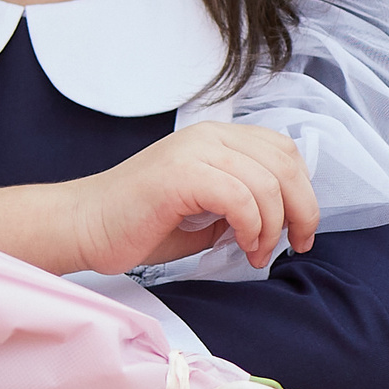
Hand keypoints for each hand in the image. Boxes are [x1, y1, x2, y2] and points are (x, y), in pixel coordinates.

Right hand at [69, 122, 319, 274]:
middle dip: (302, 210)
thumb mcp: (205, 210)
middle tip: (294, 246)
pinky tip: (240, 246)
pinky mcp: (181, 174)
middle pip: (284, 163)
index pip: (283, 150)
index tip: (299, 230)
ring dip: (272, 227)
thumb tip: (280, 219)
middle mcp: (210, 135)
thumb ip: (241, 203)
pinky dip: (251, 227)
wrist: (84, 225)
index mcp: (218, 137)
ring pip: (267, 182)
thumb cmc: (139, 224)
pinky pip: (239, 197)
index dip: (303, 190)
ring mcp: (194, 151)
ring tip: (256, 254)